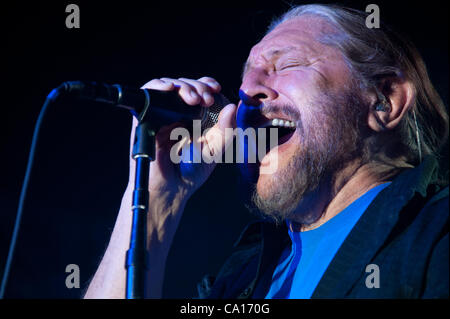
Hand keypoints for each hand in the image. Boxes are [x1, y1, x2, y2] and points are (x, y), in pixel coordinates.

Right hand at [128, 76, 236, 207]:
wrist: (171, 187)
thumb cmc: (193, 170)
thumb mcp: (216, 149)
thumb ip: (227, 129)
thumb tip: (232, 105)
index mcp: (196, 117)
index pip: (200, 90)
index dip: (207, 84)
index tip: (216, 89)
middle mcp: (179, 113)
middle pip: (186, 85)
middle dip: (197, 86)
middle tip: (206, 99)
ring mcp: (163, 114)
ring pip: (170, 86)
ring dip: (182, 86)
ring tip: (193, 99)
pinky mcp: (146, 118)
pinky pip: (149, 94)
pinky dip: (158, 86)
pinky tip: (170, 89)